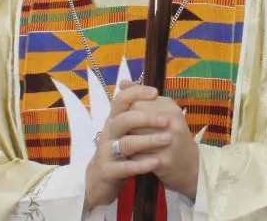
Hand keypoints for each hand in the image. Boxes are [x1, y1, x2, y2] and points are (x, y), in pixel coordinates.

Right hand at [83, 83, 171, 210]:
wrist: (99, 180)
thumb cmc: (118, 151)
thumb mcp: (125, 130)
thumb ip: (134, 110)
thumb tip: (141, 86)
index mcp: (114, 119)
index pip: (121, 100)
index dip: (136, 93)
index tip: (155, 92)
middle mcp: (109, 132)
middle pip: (124, 119)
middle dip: (146, 118)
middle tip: (167, 120)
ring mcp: (106, 152)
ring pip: (126, 143)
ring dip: (148, 140)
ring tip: (167, 140)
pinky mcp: (108, 171)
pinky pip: (125, 167)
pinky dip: (141, 164)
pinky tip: (157, 161)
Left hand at [122, 82, 199, 199]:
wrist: (191, 164)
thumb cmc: (172, 135)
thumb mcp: (162, 112)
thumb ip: (142, 98)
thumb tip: (122, 83)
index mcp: (169, 106)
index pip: (136, 101)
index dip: (126, 110)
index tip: (124, 117)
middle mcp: (170, 122)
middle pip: (133, 119)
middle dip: (125, 127)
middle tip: (122, 132)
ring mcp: (168, 142)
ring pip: (134, 138)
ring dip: (125, 142)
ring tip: (124, 143)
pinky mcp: (164, 160)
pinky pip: (138, 157)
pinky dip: (131, 158)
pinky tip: (130, 157)